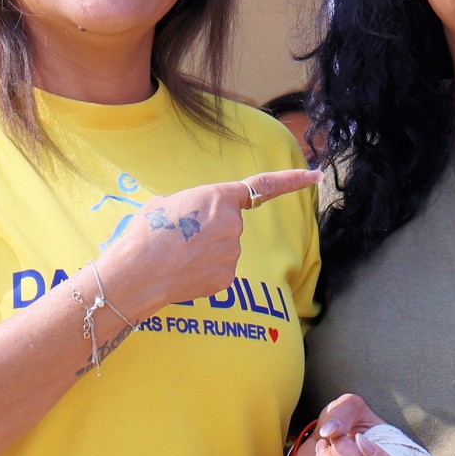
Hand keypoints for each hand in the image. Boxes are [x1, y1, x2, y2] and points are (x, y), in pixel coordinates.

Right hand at [93, 170, 317, 318]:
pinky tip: (182, 273)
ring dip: (203, 253)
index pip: (264, 186)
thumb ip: (191, 207)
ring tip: (175, 255)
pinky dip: (202, 273)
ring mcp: (233, 254)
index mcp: (220, 198)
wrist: (138, 271)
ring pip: (222, 251)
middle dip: (209, 231)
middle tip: (178, 237)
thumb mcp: (165, 204)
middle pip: (228, 226)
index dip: (293, 181)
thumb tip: (191, 220)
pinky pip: (218, 272)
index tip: (316, 176)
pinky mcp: (227, 279)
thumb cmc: (146, 233)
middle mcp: (234, 225)